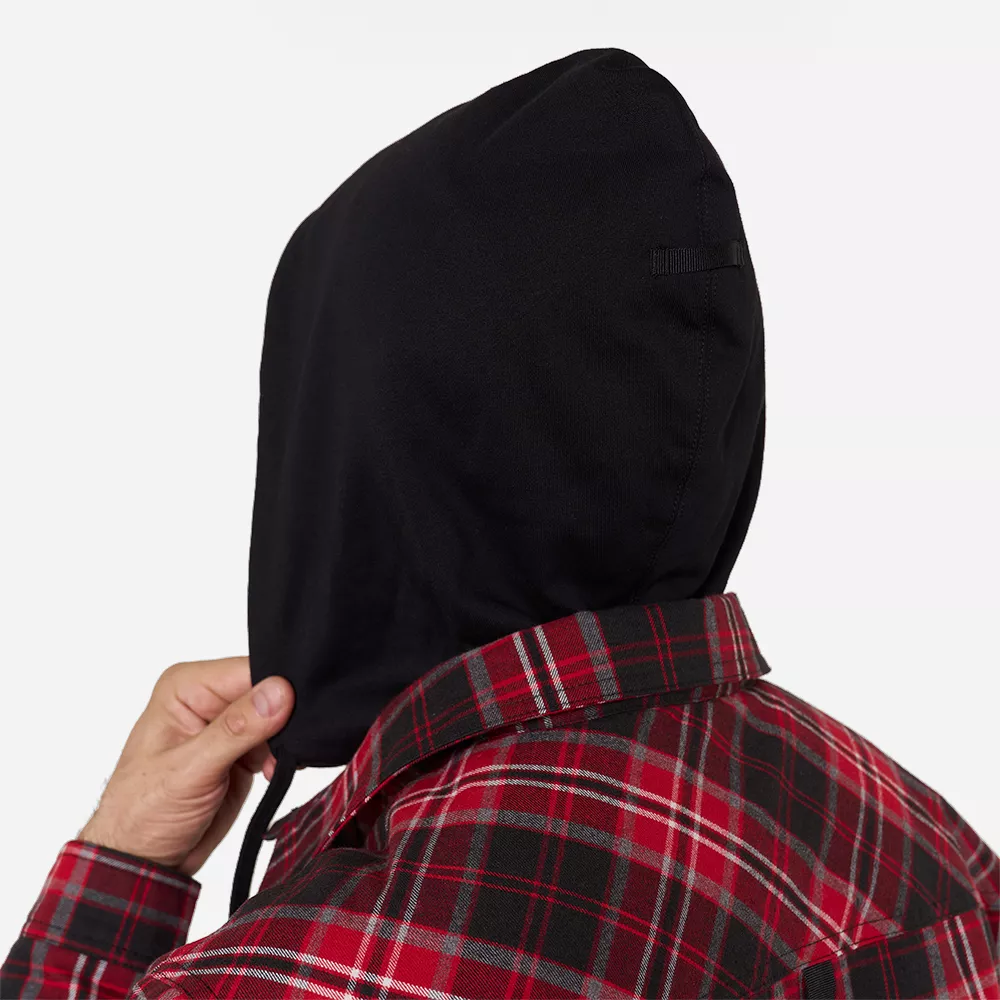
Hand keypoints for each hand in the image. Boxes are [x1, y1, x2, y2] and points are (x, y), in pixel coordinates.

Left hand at [79, 656, 293, 875]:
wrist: (145, 861)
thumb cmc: (143, 813)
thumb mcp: (190, 770)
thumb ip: (237, 729)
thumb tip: (279, 691)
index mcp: (187, 688)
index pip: (248, 670)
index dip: (278, 688)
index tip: (295, 713)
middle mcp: (208, 699)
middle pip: (267, 689)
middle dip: (284, 715)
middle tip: (284, 745)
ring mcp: (228, 725)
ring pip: (278, 716)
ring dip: (284, 739)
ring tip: (271, 764)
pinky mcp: (242, 750)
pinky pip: (277, 740)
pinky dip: (283, 755)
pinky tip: (271, 771)